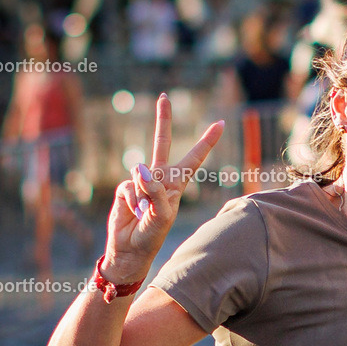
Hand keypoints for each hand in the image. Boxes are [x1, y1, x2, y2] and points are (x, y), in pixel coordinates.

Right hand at [104, 93, 223, 280]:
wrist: (130, 248)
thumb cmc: (153, 235)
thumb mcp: (161, 215)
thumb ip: (153, 191)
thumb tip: (140, 167)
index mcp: (177, 184)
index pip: (194, 158)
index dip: (206, 141)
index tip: (220, 123)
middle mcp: (160, 178)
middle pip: (162, 143)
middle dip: (162, 120)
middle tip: (163, 96)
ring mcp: (141, 181)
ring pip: (142, 171)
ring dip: (143, 193)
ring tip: (144, 212)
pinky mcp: (126, 187)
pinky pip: (129, 186)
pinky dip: (132, 200)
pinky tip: (133, 212)